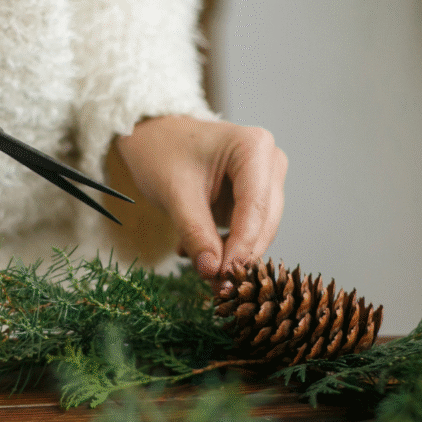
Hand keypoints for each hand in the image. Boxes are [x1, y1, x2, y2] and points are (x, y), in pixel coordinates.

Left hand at [114, 116, 286, 286]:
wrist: (151, 136)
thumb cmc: (161, 151)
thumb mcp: (175, 193)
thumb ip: (195, 232)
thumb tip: (211, 272)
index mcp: (254, 148)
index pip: (256, 207)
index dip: (242, 246)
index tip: (225, 277)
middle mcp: (270, 162)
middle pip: (264, 222)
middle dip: (239, 255)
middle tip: (215, 286)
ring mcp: (265, 180)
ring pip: (258, 231)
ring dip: (230, 254)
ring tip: (197, 264)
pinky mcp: (253, 197)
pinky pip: (246, 231)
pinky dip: (223, 246)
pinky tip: (194, 250)